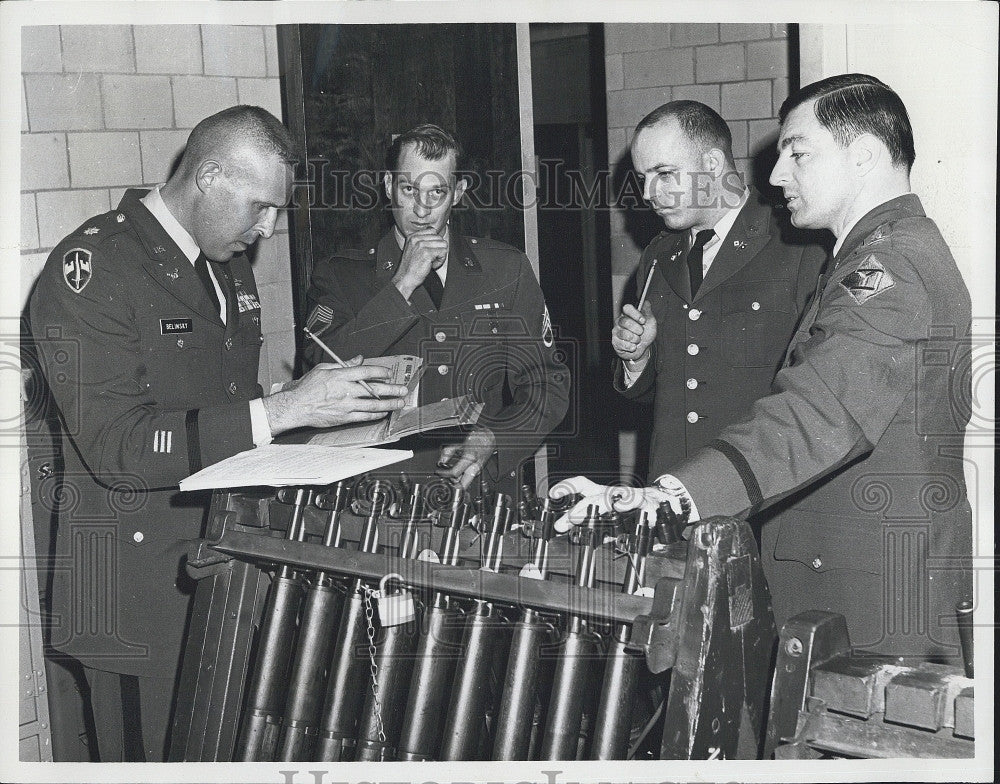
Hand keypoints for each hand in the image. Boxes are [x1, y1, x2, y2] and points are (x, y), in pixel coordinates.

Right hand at [263, 356, 408, 434]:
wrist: (296, 406)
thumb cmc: (307, 387)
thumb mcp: (324, 368)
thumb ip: (344, 364)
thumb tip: (359, 359)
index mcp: (341, 375)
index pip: (366, 372)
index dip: (380, 372)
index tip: (389, 373)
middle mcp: (346, 390)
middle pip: (374, 389)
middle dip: (391, 389)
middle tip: (403, 390)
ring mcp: (347, 405)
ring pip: (373, 404)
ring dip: (389, 404)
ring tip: (399, 403)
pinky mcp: (344, 417)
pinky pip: (364, 416)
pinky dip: (376, 414)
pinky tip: (384, 412)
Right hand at [392, 228, 449, 300]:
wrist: (405, 278)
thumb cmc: (410, 267)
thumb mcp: (413, 249)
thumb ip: (422, 241)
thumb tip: (436, 237)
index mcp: (413, 237)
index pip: (432, 231)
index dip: (435, 242)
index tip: (430, 251)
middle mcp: (417, 239)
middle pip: (439, 238)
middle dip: (438, 249)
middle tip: (431, 258)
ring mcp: (422, 245)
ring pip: (443, 244)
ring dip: (440, 255)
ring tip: (432, 261)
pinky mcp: (427, 253)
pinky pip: (443, 252)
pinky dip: (441, 260)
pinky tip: (432, 265)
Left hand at [436, 427, 495, 488]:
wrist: (489, 438)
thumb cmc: (476, 438)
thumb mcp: (459, 443)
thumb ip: (448, 452)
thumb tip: (441, 461)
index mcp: (470, 458)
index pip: (454, 473)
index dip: (444, 474)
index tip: (439, 472)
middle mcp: (475, 467)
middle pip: (463, 485)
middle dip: (453, 485)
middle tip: (445, 480)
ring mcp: (478, 470)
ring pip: (466, 482)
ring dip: (457, 481)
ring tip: (450, 474)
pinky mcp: (479, 471)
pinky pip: (469, 478)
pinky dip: (462, 477)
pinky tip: (457, 471)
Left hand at [549, 475, 693, 532]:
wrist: (664, 503)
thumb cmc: (632, 509)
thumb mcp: (609, 516)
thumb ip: (591, 524)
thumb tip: (572, 531)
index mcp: (602, 495)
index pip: (581, 485)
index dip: (566, 487)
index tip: (553, 493)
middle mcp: (615, 494)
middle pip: (595, 498)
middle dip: (580, 510)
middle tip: (568, 520)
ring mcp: (631, 498)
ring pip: (620, 499)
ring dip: (608, 505)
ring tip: (600, 511)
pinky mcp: (650, 506)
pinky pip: (645, 509)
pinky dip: (640, 511)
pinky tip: (635, 515)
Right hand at [612, 302, 655, 363]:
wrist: (644, 348)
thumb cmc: (646, 334)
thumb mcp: (650, 322)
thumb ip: (648, 312)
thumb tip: (646, 302)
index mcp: (628, 314)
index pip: (627, 308)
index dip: (635, 314)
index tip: (643, 321)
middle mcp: (620, 321)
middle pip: (625, 321)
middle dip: (637, 329)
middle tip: (641, 332)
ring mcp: (617, 331)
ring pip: (623, 333)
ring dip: (635, 339)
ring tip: (638, 340)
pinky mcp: (615, 342)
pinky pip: (622, 344)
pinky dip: (631, 346)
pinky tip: (633, 346)